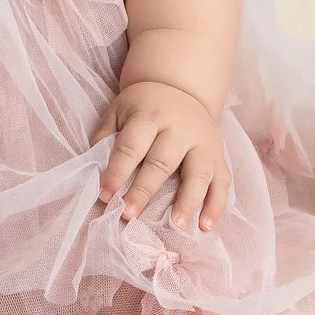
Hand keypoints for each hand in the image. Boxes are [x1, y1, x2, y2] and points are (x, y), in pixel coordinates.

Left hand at [91, 80, 229, 231]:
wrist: (181, 88)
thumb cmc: (144, 107)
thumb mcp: (119, 111)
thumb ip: (105, 137)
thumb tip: (92, 170)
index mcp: (150, 116)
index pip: (131, 146)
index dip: (117, 172)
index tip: (105, 196)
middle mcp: (180, 129)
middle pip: (162, 162)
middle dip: (145, 190)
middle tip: (130, 215)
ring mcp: (203, 143)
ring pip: (198, 173)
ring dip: (188, 201)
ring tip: (177, 226)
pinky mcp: (219, 156)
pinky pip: (222, 182)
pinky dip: (216, 205)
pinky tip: (206, 226)